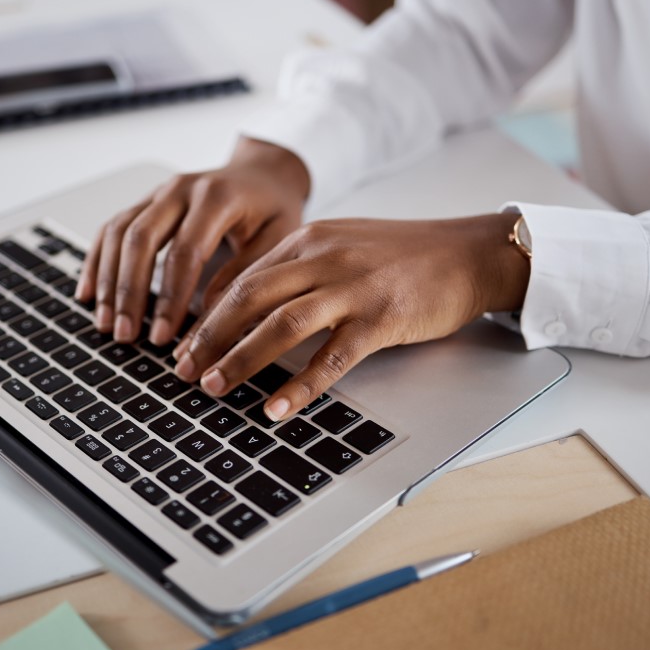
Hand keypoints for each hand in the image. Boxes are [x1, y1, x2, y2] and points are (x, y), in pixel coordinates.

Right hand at [75, 137, 309, 343]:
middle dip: (129, 292)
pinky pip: (112, 229)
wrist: (264, 173)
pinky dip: (97, 262)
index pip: (185, 251)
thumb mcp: (278, 239)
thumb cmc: (274, 208)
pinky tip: (90, 294)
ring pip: (119, 233)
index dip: (170, 297)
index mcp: (217, 197)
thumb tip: (208, 315)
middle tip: (126, 334)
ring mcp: (159, 193)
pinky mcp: (146, 202)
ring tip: (106, 324)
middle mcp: (181, 189)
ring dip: (108, 281)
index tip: (163, 336)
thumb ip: (246, 273)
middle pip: (141, 239)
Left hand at [171, 213, 528, 420]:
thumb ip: (299, 268)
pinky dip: (300, 385)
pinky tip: (277, 409)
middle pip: (249, 298)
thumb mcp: (342, 245)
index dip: (208, 315)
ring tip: (214, 388)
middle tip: (183, 370)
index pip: (242, 278)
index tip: (186, 343)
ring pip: (281, 324)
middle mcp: (322, 258)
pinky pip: (332, 358)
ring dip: (241, 359)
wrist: (466, 253)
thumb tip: (253, 304)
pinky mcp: (381, 319)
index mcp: (307, 240)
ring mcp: (352, 288)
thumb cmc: (403, 255)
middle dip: (209, 337)